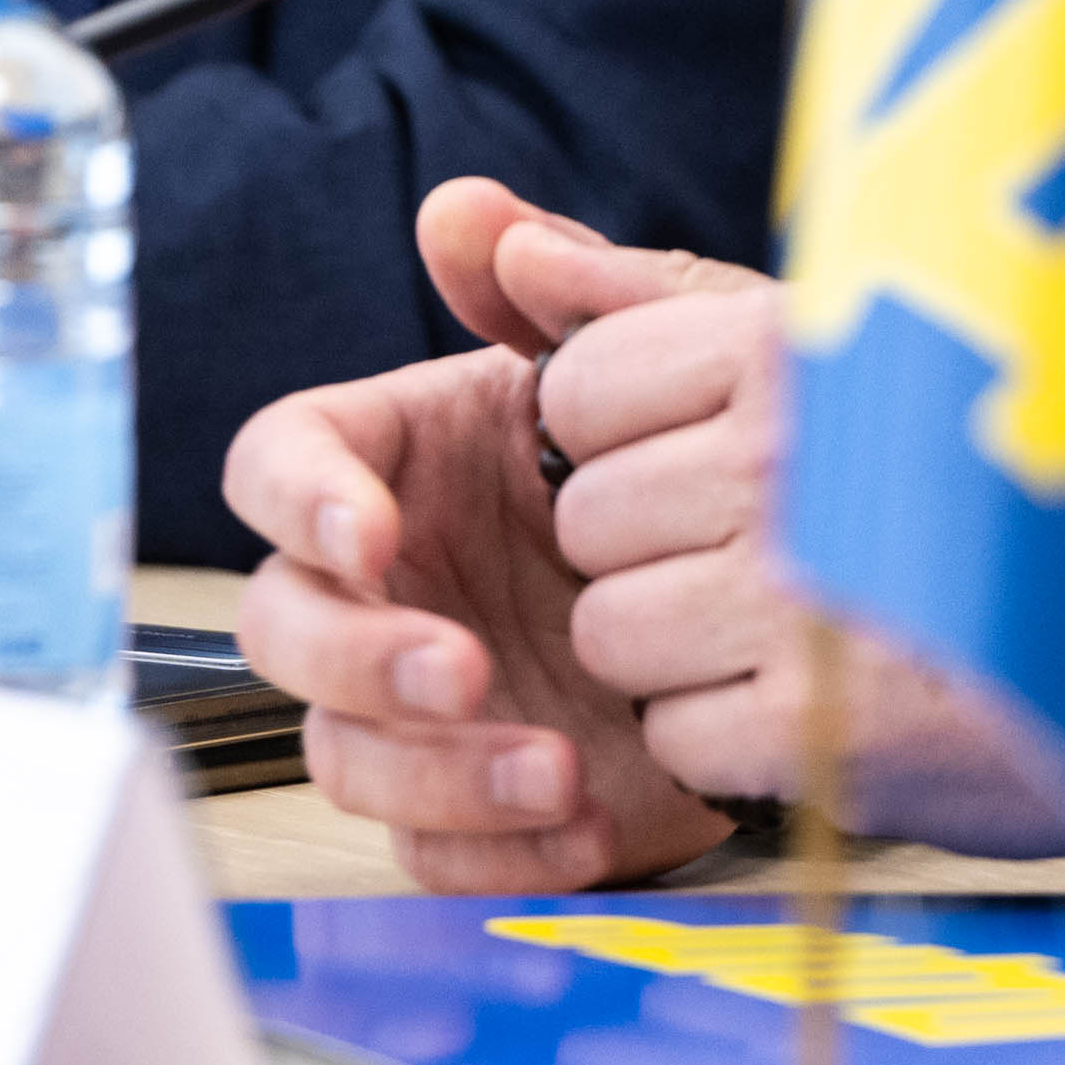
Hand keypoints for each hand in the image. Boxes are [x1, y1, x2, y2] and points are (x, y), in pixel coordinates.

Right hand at [227, 179, 746, 890]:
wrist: (786, 603)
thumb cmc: (694, 465)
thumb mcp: (656, 362)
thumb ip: (560, 286)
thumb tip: (464, 212)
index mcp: (399, 459)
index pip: (278, 463)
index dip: (301, 497)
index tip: (372, 529)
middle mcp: (387, 579)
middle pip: (279, 625)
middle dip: (356, 654)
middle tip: (463, 664)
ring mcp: (416, 698)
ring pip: (343, 752)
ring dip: (433, 769)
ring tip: (551, 766)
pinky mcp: (467, 802)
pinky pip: (425, 852)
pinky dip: (490, 850)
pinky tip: (577, 825)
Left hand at [499, 186, 1064, 859]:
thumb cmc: (942, 480)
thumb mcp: (805, 346)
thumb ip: (623, 289)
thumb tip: (462, 219)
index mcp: (790, 343)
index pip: (582, 389)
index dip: (628, 438)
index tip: (714, 453)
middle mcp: (791, 455)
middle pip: (586, 520)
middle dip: (647, 551)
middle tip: (764, 552)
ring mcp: (802, 598)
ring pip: (612, 631)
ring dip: (678, 650)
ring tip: (789, 627)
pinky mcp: (817, 734)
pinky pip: (675, 736)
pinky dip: (729, 738)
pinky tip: (815, 703)